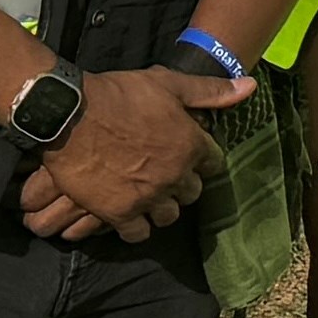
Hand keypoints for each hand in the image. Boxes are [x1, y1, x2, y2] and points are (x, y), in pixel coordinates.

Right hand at [23, 65, 244, 237]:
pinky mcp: (119, 213)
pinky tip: (128, 214)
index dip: (201, 159)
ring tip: (147, 195)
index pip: (213, 164)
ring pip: (168, 215)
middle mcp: (175, 175)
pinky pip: (138, 233)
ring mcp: (148, 197)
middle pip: (191, 192)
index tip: (187, 154)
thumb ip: (211, 91)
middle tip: (163, 173)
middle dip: (182, 183)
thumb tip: (248, 87)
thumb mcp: (169, 84)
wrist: (69, 113)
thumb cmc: (119, 95)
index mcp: (192, 145)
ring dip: (161, 206)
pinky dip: (135, 226)